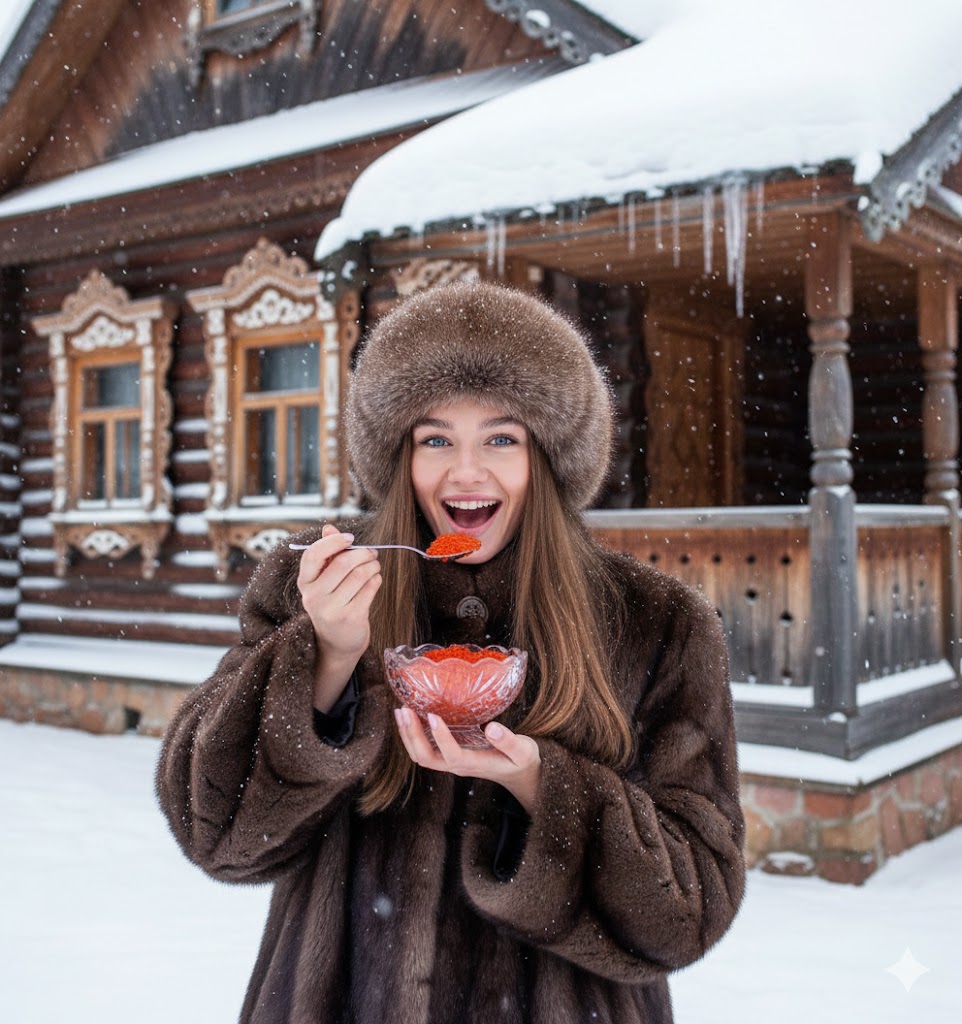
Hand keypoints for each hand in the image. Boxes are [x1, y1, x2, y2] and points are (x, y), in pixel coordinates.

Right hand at [297, 524, 381, 697]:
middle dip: (363, 553)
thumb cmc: (332, 604)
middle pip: (344, 562)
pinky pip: (370, 588)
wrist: (336, 643)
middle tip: (372, 553)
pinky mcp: (351, 618)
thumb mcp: (324, 581)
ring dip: (373, 566)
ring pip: (360, 574)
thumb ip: (327, 554)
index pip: (313, 555)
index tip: (349, 538)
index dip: (333, 542)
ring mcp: (332, 609)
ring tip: (374, 566)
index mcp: (305, 583)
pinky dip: (376, 579)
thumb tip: (329, 527)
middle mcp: (314, 597)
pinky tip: (374, 580)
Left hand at [394, 707, 541, 813]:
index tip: (433, 715)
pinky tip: (411, 716)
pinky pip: (425, 749)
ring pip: (421, 755)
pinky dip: (413, 734)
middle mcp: (457, 765)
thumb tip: (492, 728)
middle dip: (412, 735)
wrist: (519, 775)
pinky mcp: (449, 755)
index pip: (452, 754)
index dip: (441, 737)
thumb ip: (509, 741)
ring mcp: (451, 762)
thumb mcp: (523, 751)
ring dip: (408, 734)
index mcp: (474, 764)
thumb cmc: (521, 761)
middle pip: (426, 758)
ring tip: (401, 710)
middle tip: (405, 709)